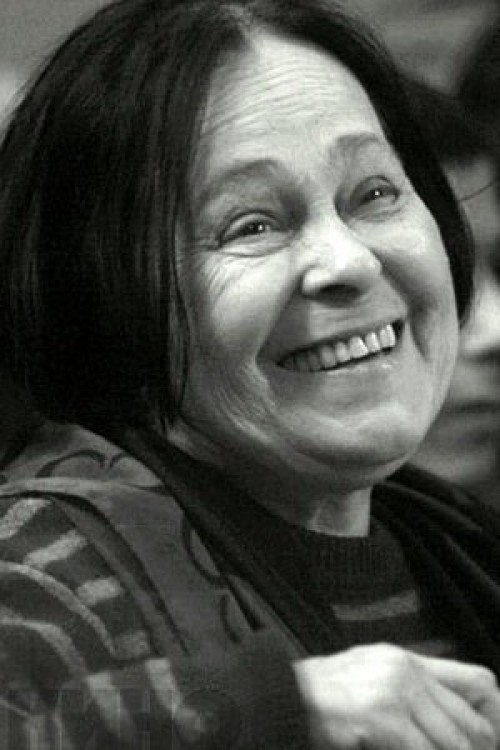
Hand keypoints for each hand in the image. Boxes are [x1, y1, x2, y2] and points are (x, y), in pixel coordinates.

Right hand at [293, 643, 499, 748]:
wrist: (282, 695)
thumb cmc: (322, 696)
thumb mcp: (371, 678)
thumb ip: (408, 692)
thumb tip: (445, 727)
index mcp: (407, 659)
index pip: (478, 681)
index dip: (495, 717)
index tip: (489, 743)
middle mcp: (407, 669)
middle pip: (473, 721)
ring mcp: (396, 691)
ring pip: (457, 743)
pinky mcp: (382, 716)